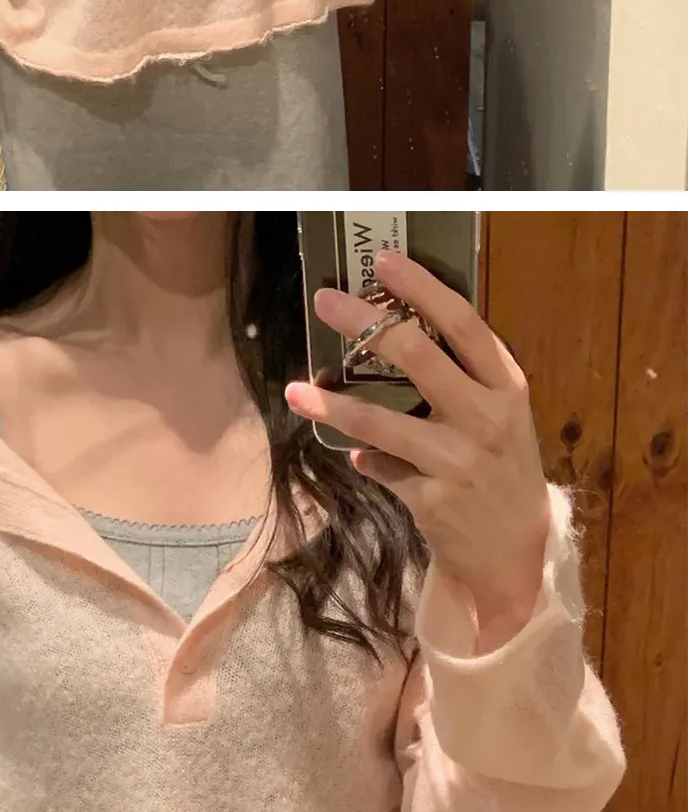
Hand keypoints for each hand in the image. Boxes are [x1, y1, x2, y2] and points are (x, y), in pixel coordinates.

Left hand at [286, 254, 549, 642]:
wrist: (514, 550)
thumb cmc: (500, 469)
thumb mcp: (499, 416)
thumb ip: (461, 378)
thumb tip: (391, 338)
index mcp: (506, 387)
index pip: (464, 324)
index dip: (423, 289)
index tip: (384, 261)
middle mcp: (486, 419)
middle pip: (418, 357)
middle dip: (365, 324)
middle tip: (325, 299)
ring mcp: (458, 461)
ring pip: (382, 422)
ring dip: (334, 404)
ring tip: (298, 389)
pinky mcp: (433, 500)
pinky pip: (381, 468)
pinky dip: (362, 458)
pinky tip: (350, 453)